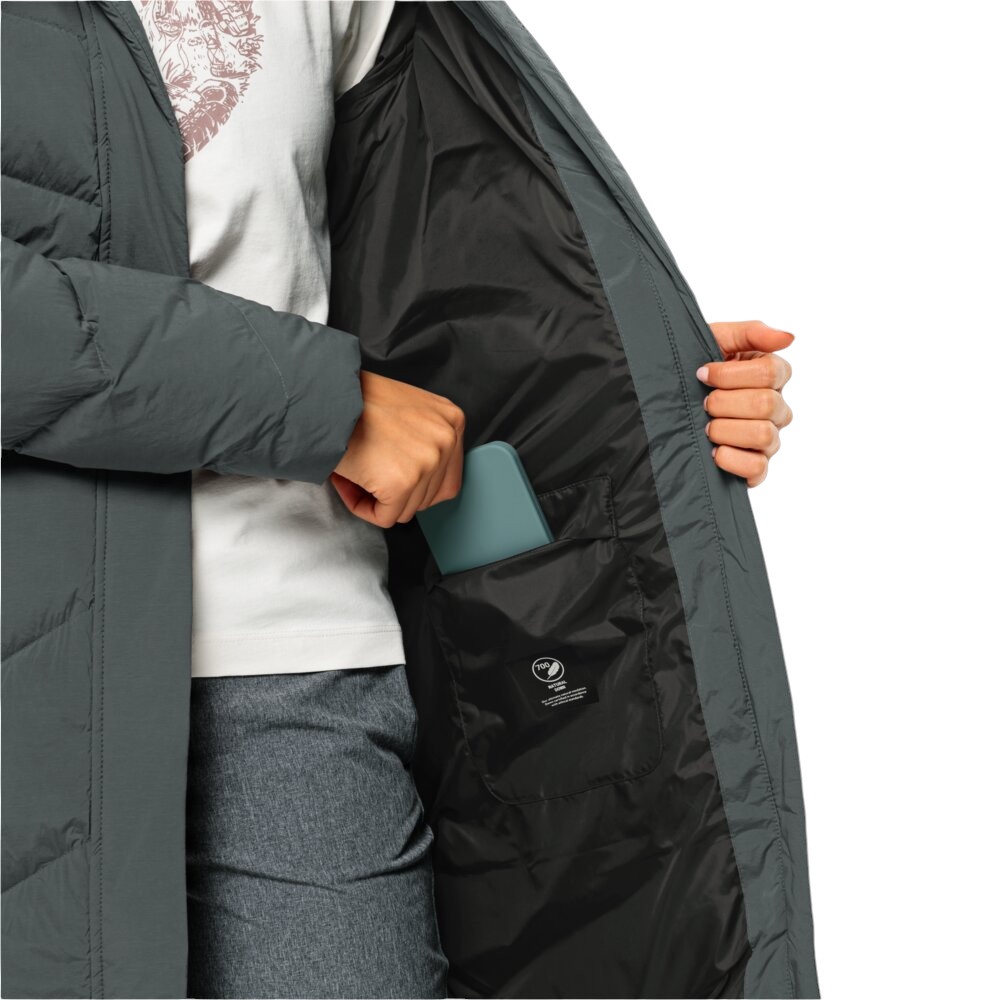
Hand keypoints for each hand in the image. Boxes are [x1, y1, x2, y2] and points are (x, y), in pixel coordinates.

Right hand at [330, 371, 464, 526]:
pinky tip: (349, 483)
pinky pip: (385, 517)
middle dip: (395, 493)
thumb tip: (421, 479)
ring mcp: (428, 462)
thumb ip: (424, 440)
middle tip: (367, 472)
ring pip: (406, 509)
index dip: (416, 486)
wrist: (326, 399)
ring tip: (356, 472)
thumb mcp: (410, 410)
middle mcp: (446, 440)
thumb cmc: (356, 401)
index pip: (447, 478)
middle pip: (427, 497)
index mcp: (452, 420)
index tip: (391, 476)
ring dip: (377, 498)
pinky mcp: (402, 482)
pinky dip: (362, 507)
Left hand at [696, 320, 793, 486]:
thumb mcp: (716, 339)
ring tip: (706, 427)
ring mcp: (770, 439)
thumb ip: (751, 333)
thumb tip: (788, 337)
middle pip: (766, 404)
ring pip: (764, 435)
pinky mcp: (756, 467)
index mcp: (773, 376)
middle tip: (704, 403)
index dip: (731, 374)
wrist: (668, 400)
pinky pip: (758, 469)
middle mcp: (777, 408)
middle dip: (724, 402)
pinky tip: (714, 452)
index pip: (771, 372)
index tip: (703, 373)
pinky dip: (733, 460)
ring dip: (726, 429)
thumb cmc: (695, 369)